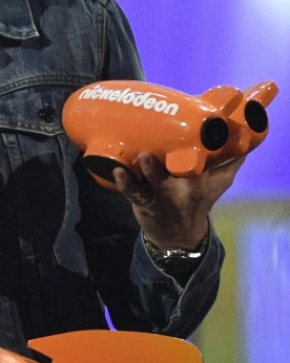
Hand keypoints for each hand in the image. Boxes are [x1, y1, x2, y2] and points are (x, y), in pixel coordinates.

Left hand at [113, 151, 244, 249]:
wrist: (179, 236)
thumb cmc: (196, 202)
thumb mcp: (217, 185)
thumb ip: (229, 163)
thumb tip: (244, 140)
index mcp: (201, 180)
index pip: (204, 160)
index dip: (203, 144)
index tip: (202, 126)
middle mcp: (184, 188)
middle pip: (181, 169)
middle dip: (177, 156)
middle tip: (168, 138)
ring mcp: (163, 195)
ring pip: (156, 181)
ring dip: (150, 169)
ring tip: (143, 156)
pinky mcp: (144, 202)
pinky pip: (134, 193)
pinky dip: (125, 183)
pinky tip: (117, 171)